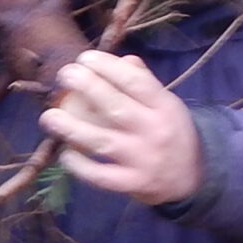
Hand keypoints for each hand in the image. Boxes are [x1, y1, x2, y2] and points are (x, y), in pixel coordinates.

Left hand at [42, 51, 202, 205]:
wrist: (193, 177)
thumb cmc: (172, 132)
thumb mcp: (167, 104)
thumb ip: (144, 82)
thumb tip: (121, 59)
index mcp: (164, 107)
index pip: (135, 81)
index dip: (107, 66)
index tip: (84, 58)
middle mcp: (153, 131)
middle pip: (115, 107)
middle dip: (86, 87)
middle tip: (64, 75)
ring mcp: (142, 160)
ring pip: (101, 142)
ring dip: (71, 128)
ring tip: (48, 116)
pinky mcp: (132, 184)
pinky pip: (100, 176)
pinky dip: (80, 166)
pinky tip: (65, 153)